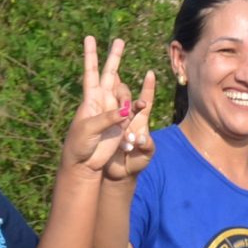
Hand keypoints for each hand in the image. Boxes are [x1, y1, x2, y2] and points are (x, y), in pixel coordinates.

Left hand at [60, 37, 157, 179]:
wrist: (86, 163)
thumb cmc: (80, 144)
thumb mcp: (89, 129)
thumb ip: (107, 118)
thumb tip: (125, 111)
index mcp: (90, 98)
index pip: (90, 72)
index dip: (90, 55)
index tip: (89, 38)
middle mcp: (102, 100)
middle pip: (110, 73)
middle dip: (115, 57)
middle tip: (119, 40)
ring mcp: (113, 110)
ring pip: (125, 92)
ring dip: (127, 94)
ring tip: (126, 108)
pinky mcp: (122, 122)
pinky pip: (133, 111)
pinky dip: (136, 109)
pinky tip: (137, 110)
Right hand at [102, 69, 156, 183]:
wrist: (119, 174)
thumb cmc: (135, 164)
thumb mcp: (145, 157)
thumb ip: (147, 147)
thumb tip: (143, 138)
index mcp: (140, 120)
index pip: (146, 99)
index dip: (148, 86)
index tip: (150, 73)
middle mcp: (126, 116)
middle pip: (123, 93)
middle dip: (121, 89)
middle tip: (120, 92)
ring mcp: (112, 120)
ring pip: (109, 100)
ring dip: (108, 101)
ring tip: (109, 116)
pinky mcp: (102, 127)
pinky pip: (100, 114)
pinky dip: (99, 109)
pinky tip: (96, 110)